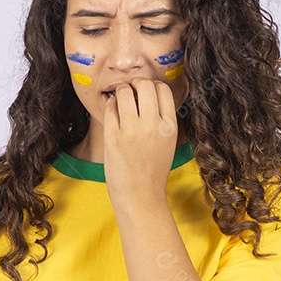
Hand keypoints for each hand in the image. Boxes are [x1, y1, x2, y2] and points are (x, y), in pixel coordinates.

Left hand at [102, 77, 178, 214]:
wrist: (140, 196)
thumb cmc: (152, 171)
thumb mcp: (168, 143)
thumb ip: (162, 120)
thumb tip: (149, 93)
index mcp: (169, 126)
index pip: (163, 89)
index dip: (153, 86)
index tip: (146, 94)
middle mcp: (152, 125)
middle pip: (145, 84)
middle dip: (136, 84)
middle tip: (131, 94)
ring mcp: (132, 130)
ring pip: (125, 91)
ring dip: (121, 92)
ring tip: (120, 103)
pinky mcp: (113, 135)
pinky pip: (110, 106)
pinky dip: (110, 105)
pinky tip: (113, 114)